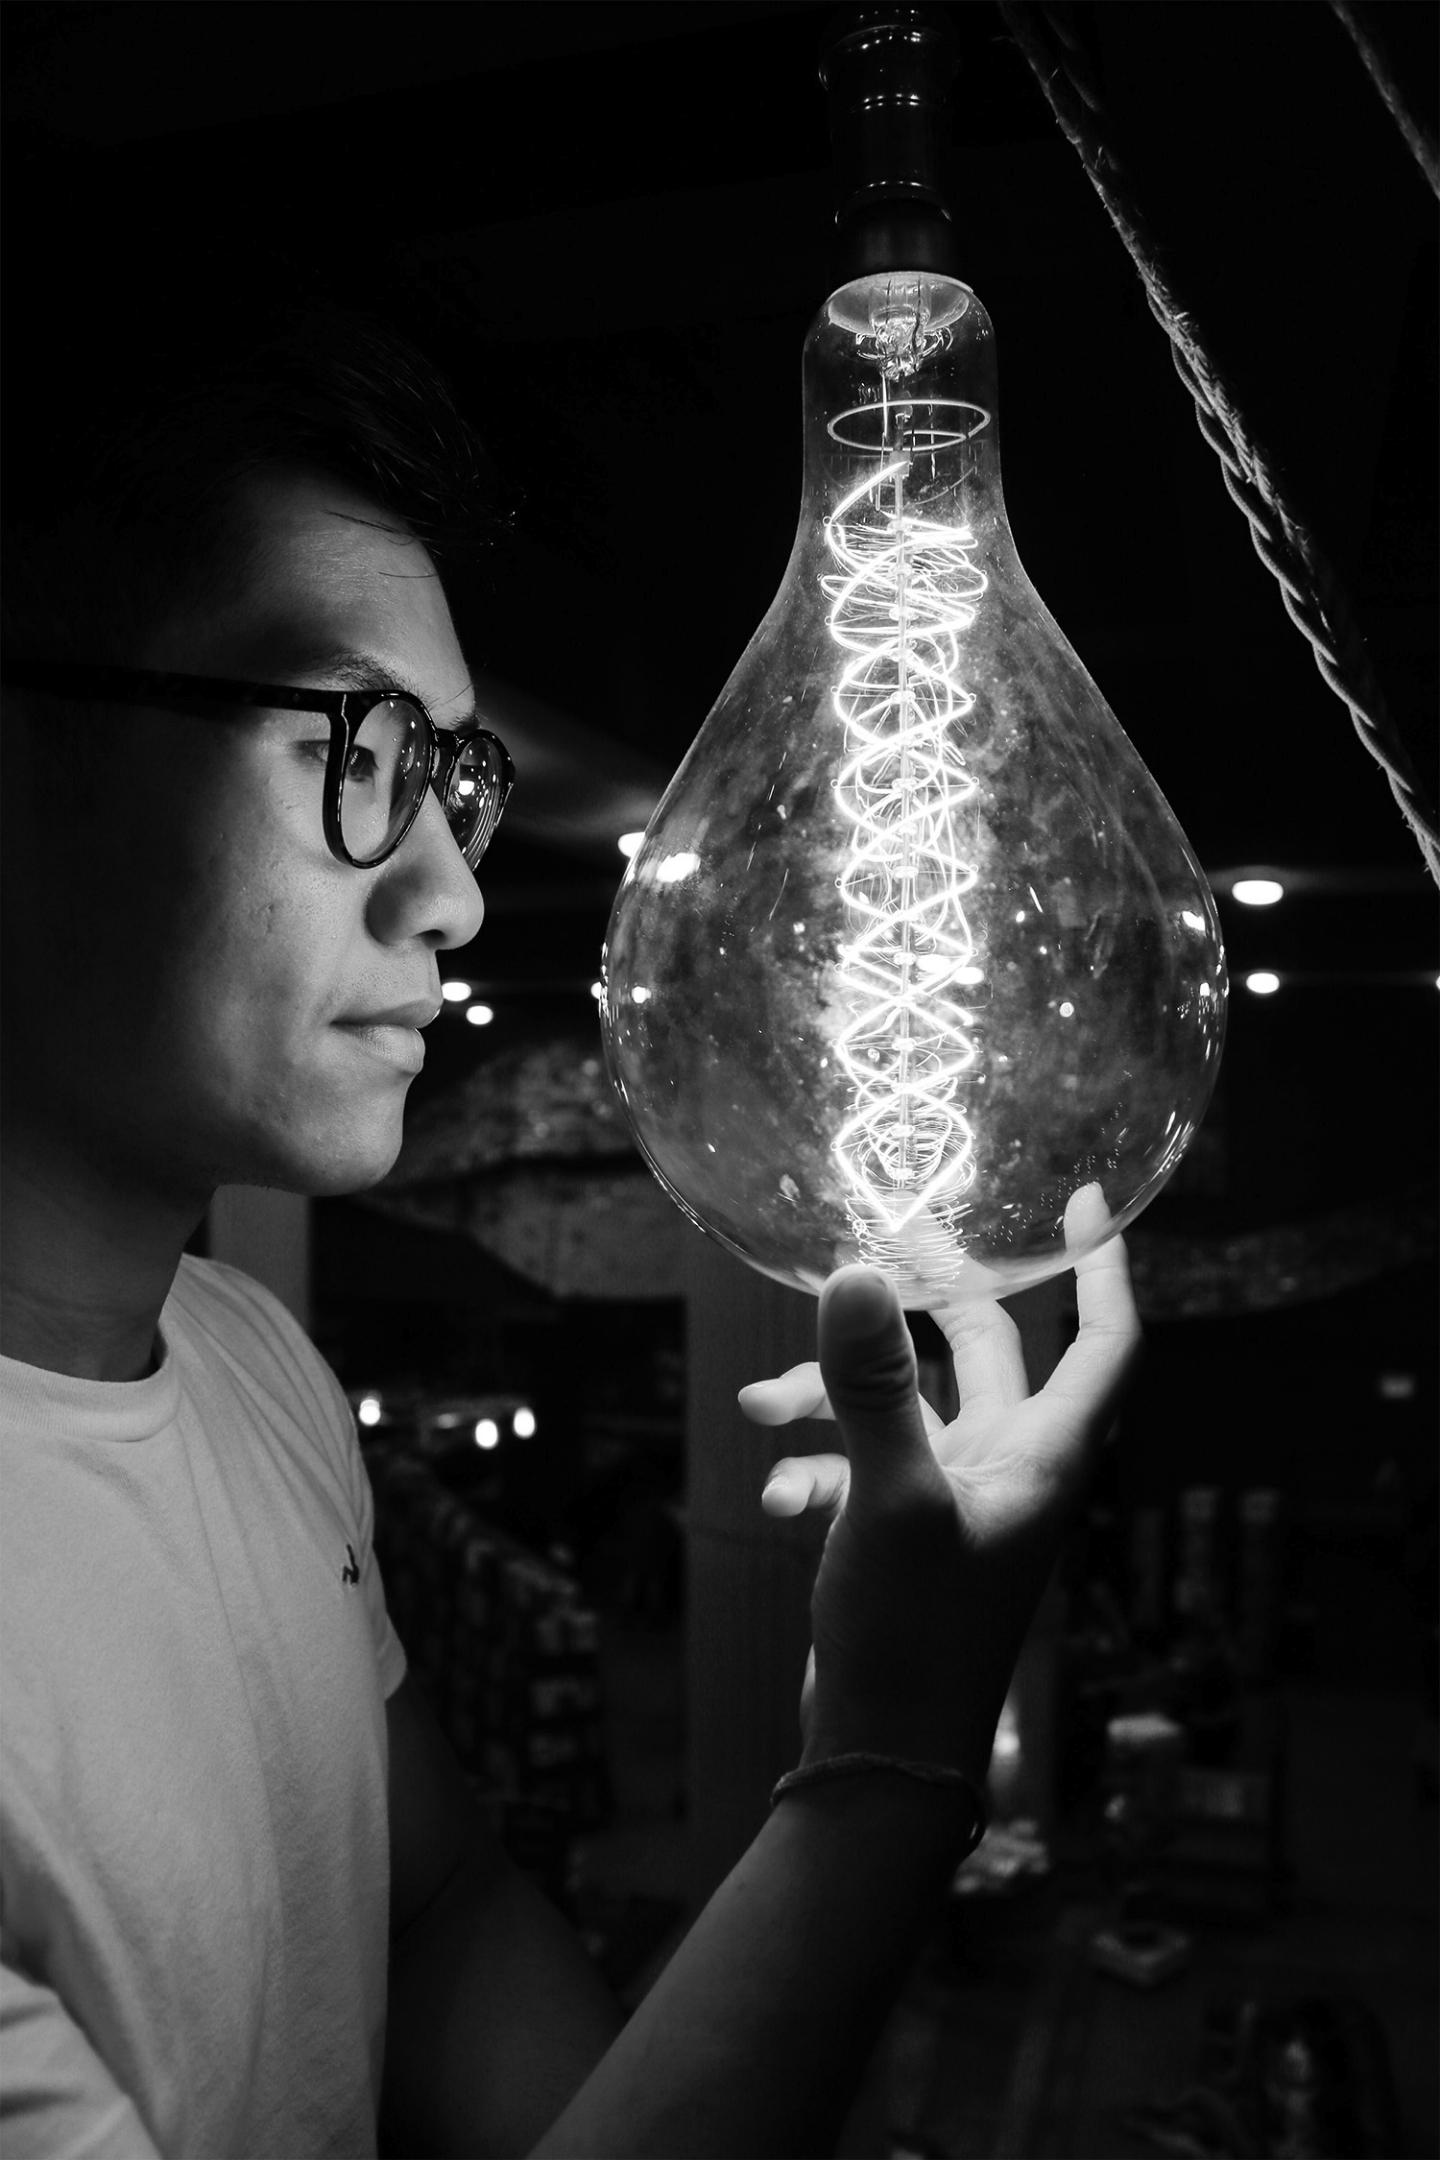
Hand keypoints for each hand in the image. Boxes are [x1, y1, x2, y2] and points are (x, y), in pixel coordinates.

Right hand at [739, 1186, 1140, 1781]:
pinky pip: (862, 1468)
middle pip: (988, 1351)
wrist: (881, 1759)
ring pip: (904, 1407)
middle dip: (929, 1301)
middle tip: (878, 1247)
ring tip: (760, 1403)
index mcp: (1043, 1456)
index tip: (1077, 1201)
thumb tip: (855, 1276)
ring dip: (835, 1395)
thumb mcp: (891, 1500)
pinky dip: (818, 1467)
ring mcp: (957, 1503)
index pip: (1102, 1342)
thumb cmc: (914, 1638)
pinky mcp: (906, 1537)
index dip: (1100, 1267)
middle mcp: (1010, 1470)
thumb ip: (871, 1387)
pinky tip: (775, 1498)